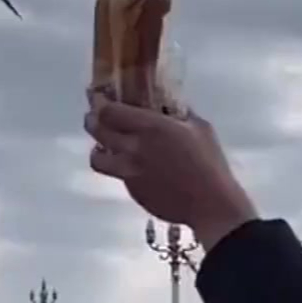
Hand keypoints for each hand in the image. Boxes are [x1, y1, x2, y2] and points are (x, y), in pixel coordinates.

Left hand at [85, 96, 257, 252]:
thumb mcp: (199, 127)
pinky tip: (133, 167)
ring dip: (97, 150)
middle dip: (92, 121)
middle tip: (94, 117)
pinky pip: (118, 176)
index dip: (100, 103)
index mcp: (150, 128)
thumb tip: (168, 105)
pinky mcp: (133, 192)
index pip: (110, 111)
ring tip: (103, 148)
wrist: (209, 204)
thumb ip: (179, 114)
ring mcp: (129, 173)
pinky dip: (120, 168)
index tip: (99, 98)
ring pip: (98, 160)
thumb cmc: (209, 162)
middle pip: (97, 131)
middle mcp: (133, 149)